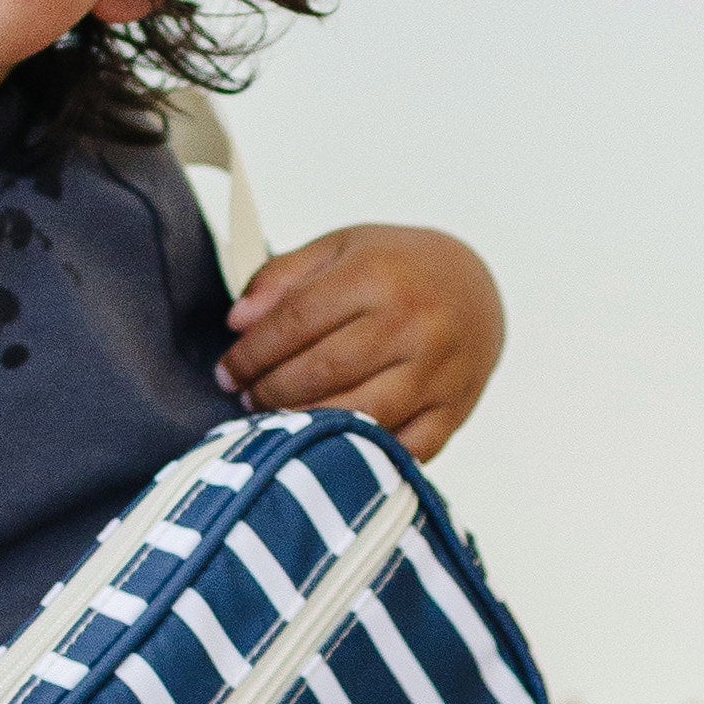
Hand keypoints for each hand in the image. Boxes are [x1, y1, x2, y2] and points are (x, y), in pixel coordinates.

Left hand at [217, 222, 504, 458]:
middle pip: (322, 370)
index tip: (227, 372)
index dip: (251, 353)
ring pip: (359, 414)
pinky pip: (403, 448)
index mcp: (377, 275)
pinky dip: (363, 455)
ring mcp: (437, 371)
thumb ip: (283, 277)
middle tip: (246, 399)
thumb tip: (238, 322)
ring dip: (306, 426)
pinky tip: (330, 447)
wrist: (476, 286)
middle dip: (271, 391)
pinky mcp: (454, 410)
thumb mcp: (339, 249)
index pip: (295, 321)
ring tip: (277, 423)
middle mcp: (412, 323)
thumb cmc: (397, 267)